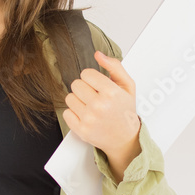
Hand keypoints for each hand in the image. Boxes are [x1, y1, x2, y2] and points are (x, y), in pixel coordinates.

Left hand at [63, 50, 141, 179]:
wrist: (125, 139)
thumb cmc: (125, 111)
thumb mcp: (128, 86)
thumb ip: (114, 66)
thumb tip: (98, 54)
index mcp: (112, 92)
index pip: (86, 73)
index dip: (91, 78)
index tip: (97, 85)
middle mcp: (100, 106)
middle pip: (76, 84)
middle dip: (84, 88)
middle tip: (94, 96)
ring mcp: (89, 119)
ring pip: (69, 98)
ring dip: (78, 100)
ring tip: (90, 106)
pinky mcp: (81, 130)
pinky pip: (66, 113)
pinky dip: (74, 113)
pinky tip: (85, 116)